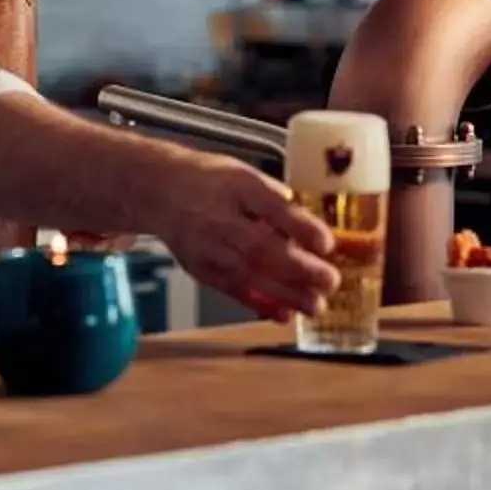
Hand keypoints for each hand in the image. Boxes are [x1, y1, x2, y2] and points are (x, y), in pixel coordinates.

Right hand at [147, 154, 335, 319]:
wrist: (160, 191)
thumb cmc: (210, 181)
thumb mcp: (246, 175)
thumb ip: (277, 199)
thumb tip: (310, 226)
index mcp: (237, 186)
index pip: (272, 207)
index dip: (300, 227)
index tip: (327, 244)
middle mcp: (220, 218)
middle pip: (260, 247)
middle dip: (298, 269)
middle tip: (330, 281)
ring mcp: (208, 248)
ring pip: (249, 274)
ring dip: (285, 294)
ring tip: (315, 306)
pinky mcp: (202, 269)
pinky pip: (233, 290)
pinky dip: (260, 304)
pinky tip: (285, 314)